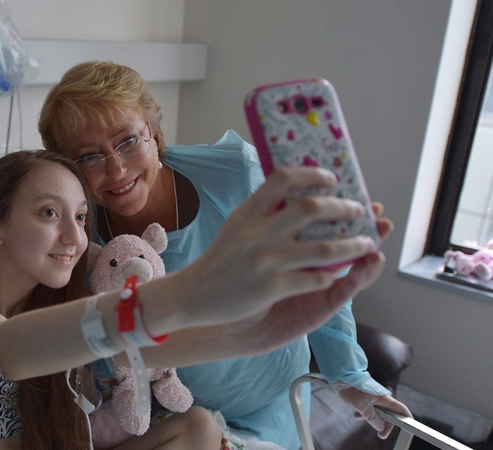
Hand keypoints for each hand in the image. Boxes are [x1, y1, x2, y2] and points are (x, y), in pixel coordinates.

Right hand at [179, 167, 379, 327]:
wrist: (193, 294)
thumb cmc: (221, 259)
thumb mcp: (236, 226)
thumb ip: (263, 211)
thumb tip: (298, 192)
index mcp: (248, 212)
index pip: (283, 178)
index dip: (313, 174)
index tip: (332, 179)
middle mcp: (258, 233)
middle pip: (312, 208)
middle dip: (344, 207)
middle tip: (359, 210)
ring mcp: (266, 261)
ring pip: (325, 248)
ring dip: (354, 245)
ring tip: (367, 243)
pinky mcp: (272, 288)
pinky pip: (316, 279)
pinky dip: (331, 275)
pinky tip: (335, 273)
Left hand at [335, 384, 411, 438]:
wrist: (341, 377)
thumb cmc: (353, 389)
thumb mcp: (363, 408)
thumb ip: (373, 419)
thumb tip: (380, 427)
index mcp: (385, 399)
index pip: (401, 410)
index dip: (407, 418)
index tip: (410, 427)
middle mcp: (381, 398)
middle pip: (390, 414)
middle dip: (385, 424)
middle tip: (381, 434)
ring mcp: (373, 398)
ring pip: (378, 412)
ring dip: (371, 419)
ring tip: (361, 419)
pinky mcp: (365, 397)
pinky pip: (369, 408)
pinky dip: (364, 413)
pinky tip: (356, 415)